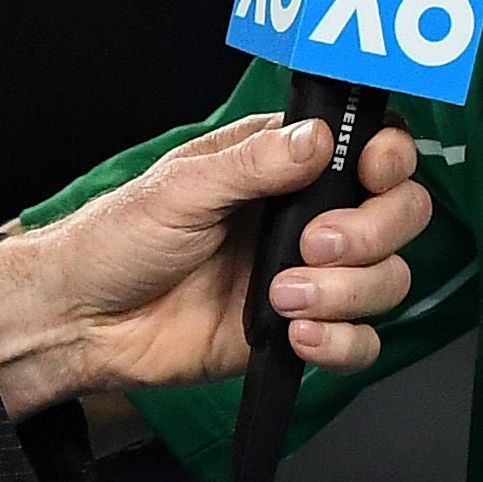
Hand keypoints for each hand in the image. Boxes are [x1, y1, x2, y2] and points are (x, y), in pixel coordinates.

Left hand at [0, 113, 433, 420]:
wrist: (83, 321)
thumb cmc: (118, 240)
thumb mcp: (181, 189)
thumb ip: (253, 165)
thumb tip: (315, 139)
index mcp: (283, 165)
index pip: (373, 148)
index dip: (390, 159)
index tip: (372, 172)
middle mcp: (306, 217)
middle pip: (399, 216)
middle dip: (372, 232)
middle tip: (315, 246)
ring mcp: (308, 277)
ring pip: (387, 281)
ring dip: (349, 291)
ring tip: (282, 297)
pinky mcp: (298, 332)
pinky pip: (358, 342)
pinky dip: (342, 342)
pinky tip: (297, 335)